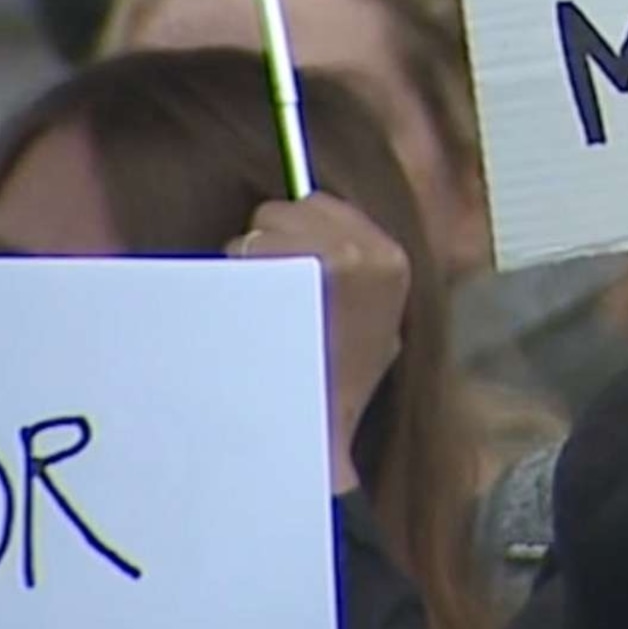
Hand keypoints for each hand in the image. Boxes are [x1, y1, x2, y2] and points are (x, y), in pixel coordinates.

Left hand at [231, 194, 408, 495]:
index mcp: (393, 258)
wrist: (319, 425)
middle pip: (289, 207)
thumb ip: (357, 270)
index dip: (296, 231)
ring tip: (263, 306)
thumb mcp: (374, 324)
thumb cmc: (337, 381)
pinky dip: (234, 271)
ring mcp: (327, 260)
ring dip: (250, 256)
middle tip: (276, 295)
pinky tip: (245, 309)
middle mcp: (368, 251)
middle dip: (272, 239)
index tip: (290, 271)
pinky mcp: (286, 275)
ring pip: (261, 226)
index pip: (323, 203)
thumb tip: (308, 217)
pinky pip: (244, 249)